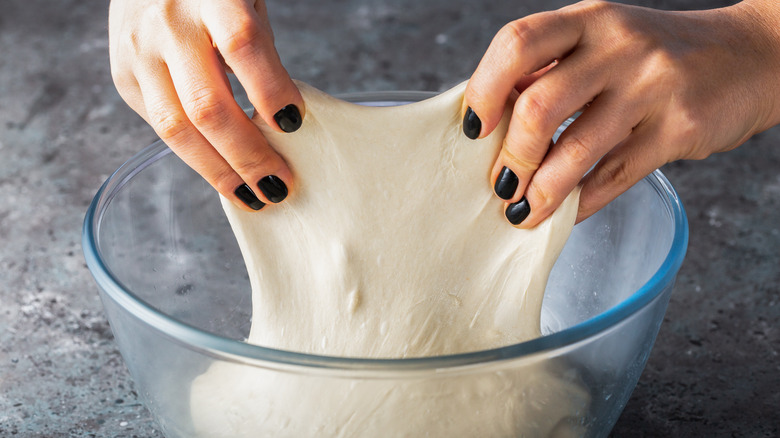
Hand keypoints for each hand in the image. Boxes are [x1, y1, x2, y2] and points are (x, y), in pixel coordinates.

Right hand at [109, 0, 303, 210]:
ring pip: (175, 129)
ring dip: (218, 171)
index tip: (293, 124)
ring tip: (251, 196)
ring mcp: (138, 53)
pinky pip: (160, 127)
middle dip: (246, 155)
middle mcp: (168, 25)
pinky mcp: (123, 76)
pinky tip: (221, 170)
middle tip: (278, 185)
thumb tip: (281, 122)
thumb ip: (260, 53)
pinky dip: (196, 155)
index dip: (270, 89)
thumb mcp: (247, 3)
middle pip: (206, 104)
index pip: (242, 45)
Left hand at [464, 0, 779, 226]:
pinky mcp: (679, 129)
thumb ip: (551, 70)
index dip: (484, 89)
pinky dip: (582, 203)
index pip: (517, 43)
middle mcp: (618, 47)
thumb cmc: (656, 55)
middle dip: (511, 157)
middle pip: (539, 106)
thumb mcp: (603, 41)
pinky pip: (615, 177)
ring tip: (523, 212)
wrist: (749, 56)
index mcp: (588, 21)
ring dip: (541, 192)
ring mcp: (652, 87)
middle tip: (500, 184)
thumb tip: (490, 116)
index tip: (472, 129)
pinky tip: (564, 215)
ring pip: (577, 151)